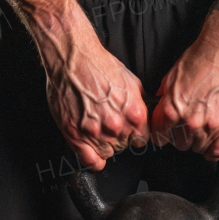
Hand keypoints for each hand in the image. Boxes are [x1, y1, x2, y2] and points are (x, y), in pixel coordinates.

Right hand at [40, 34, 149, 171]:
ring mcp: (95, 132)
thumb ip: (139, 103)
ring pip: (107, 153)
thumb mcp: (132, 81)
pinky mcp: (75, 134)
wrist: (73, 59)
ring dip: (104, 144)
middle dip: (119, 136)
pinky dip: (93, 160)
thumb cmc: (99, 65)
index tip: (129, 131)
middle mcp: (116, 126)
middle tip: (109, 123)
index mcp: (134, 114)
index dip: (135, 134)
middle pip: (124, 146)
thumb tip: (145, 114)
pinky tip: (92, 152)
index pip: (142, 139)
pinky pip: (90, 160)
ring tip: (98, 128)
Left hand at [151, 13, 218, 159]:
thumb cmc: (200, 58)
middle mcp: (189, 121)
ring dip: (198, 141)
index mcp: (171, 109)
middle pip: (180, 145)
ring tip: (202, 127)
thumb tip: (159, 108)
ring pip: (198, 148)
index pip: (160, 137)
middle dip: (182, 136)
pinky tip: (212, 143)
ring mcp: (210, 126)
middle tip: (188, 125)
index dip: (163, 134)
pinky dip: (213, 150)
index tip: (167, 133)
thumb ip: (164, 97)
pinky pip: (217, 152)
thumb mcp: (172, 76)